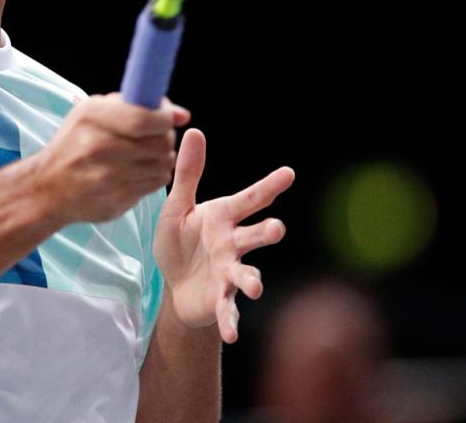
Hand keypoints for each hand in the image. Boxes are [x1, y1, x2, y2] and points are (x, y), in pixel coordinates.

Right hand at [34, 93, 189, 224]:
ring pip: (163, 163)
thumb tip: (180, 114)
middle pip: (159, 142)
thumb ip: (135, 106)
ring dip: (162, 157)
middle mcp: (98, 148)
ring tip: (147, 154)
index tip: (166, 117)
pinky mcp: (116, 201)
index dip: (165, 118)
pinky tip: (140, 171)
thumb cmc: (74, 144)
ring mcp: (107, 178)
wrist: (47, 188)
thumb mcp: (92, 113)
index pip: (145, 119)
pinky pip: (156, 183)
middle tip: (156, 136)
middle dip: (165, 137)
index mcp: (92, 118)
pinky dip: (155, 174)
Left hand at [153, 129, 294, 342]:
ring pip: (247, 273)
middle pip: (255, 235)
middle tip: (277, 229)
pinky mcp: (221, 298)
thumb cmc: (181, 242)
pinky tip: (232, 334)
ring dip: (253, 279)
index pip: (250, 199)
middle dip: (267, 233)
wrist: (176, 285)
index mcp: (224, 217)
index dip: (269, 186)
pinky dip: (230, 322)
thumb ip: (188, 173)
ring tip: (256, 286)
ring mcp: (229, 272)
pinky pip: (228, 310)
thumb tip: (193, 130)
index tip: (289, 173)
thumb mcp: (177, 207)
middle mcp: (233, 243)